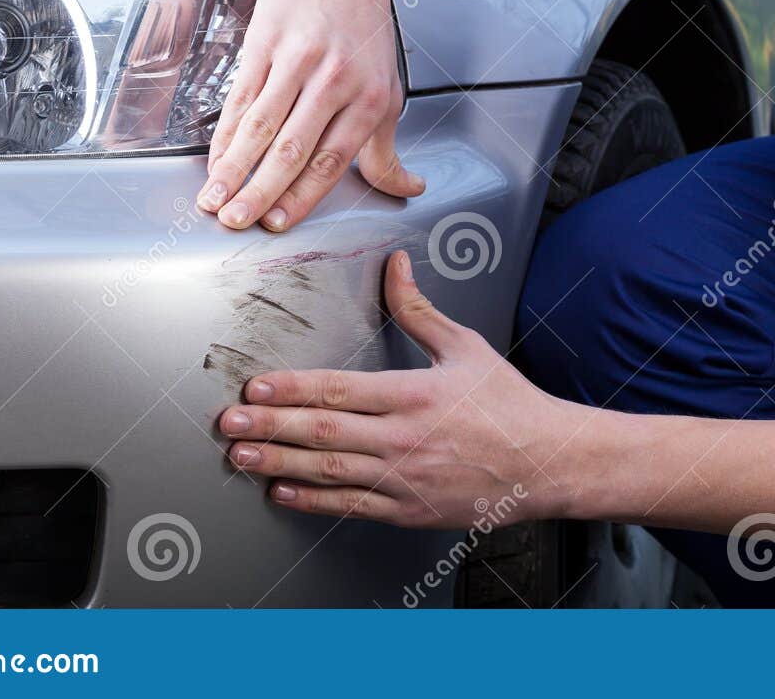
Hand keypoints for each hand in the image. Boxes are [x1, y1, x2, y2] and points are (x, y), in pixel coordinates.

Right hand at [199, 0, 423, 230]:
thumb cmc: (366, 35)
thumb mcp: (388, 91)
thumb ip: (387, 148)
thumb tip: (409, 188)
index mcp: (369, 98)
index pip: (331, 160)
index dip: (301, 196)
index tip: (277, 224)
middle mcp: (334, 81)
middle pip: (291, 148)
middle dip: (261, 192)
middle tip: (236, 222)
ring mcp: (296, 61)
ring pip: (259, 126)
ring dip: (233, 169)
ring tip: (213, 200)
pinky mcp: (265, 44)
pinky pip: (240, 98)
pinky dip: (225, 134)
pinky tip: (214, 159)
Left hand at [218, 251, 577, 526]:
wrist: (546, 461)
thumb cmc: (508, 404)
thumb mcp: (464, 347)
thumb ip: (418, 310)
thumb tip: (393, 266)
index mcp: (414, 394)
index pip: (339, 389)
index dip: (291, 388)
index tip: (256, 387)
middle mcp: (404, 438)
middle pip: (322, 432)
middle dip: (268, 427)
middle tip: (228, 424)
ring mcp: (404, 478)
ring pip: (328, 472)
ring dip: (278, 465)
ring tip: (241, 458)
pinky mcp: (408, 509)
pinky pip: (350, 506)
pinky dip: (312, 500)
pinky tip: (283, 493)